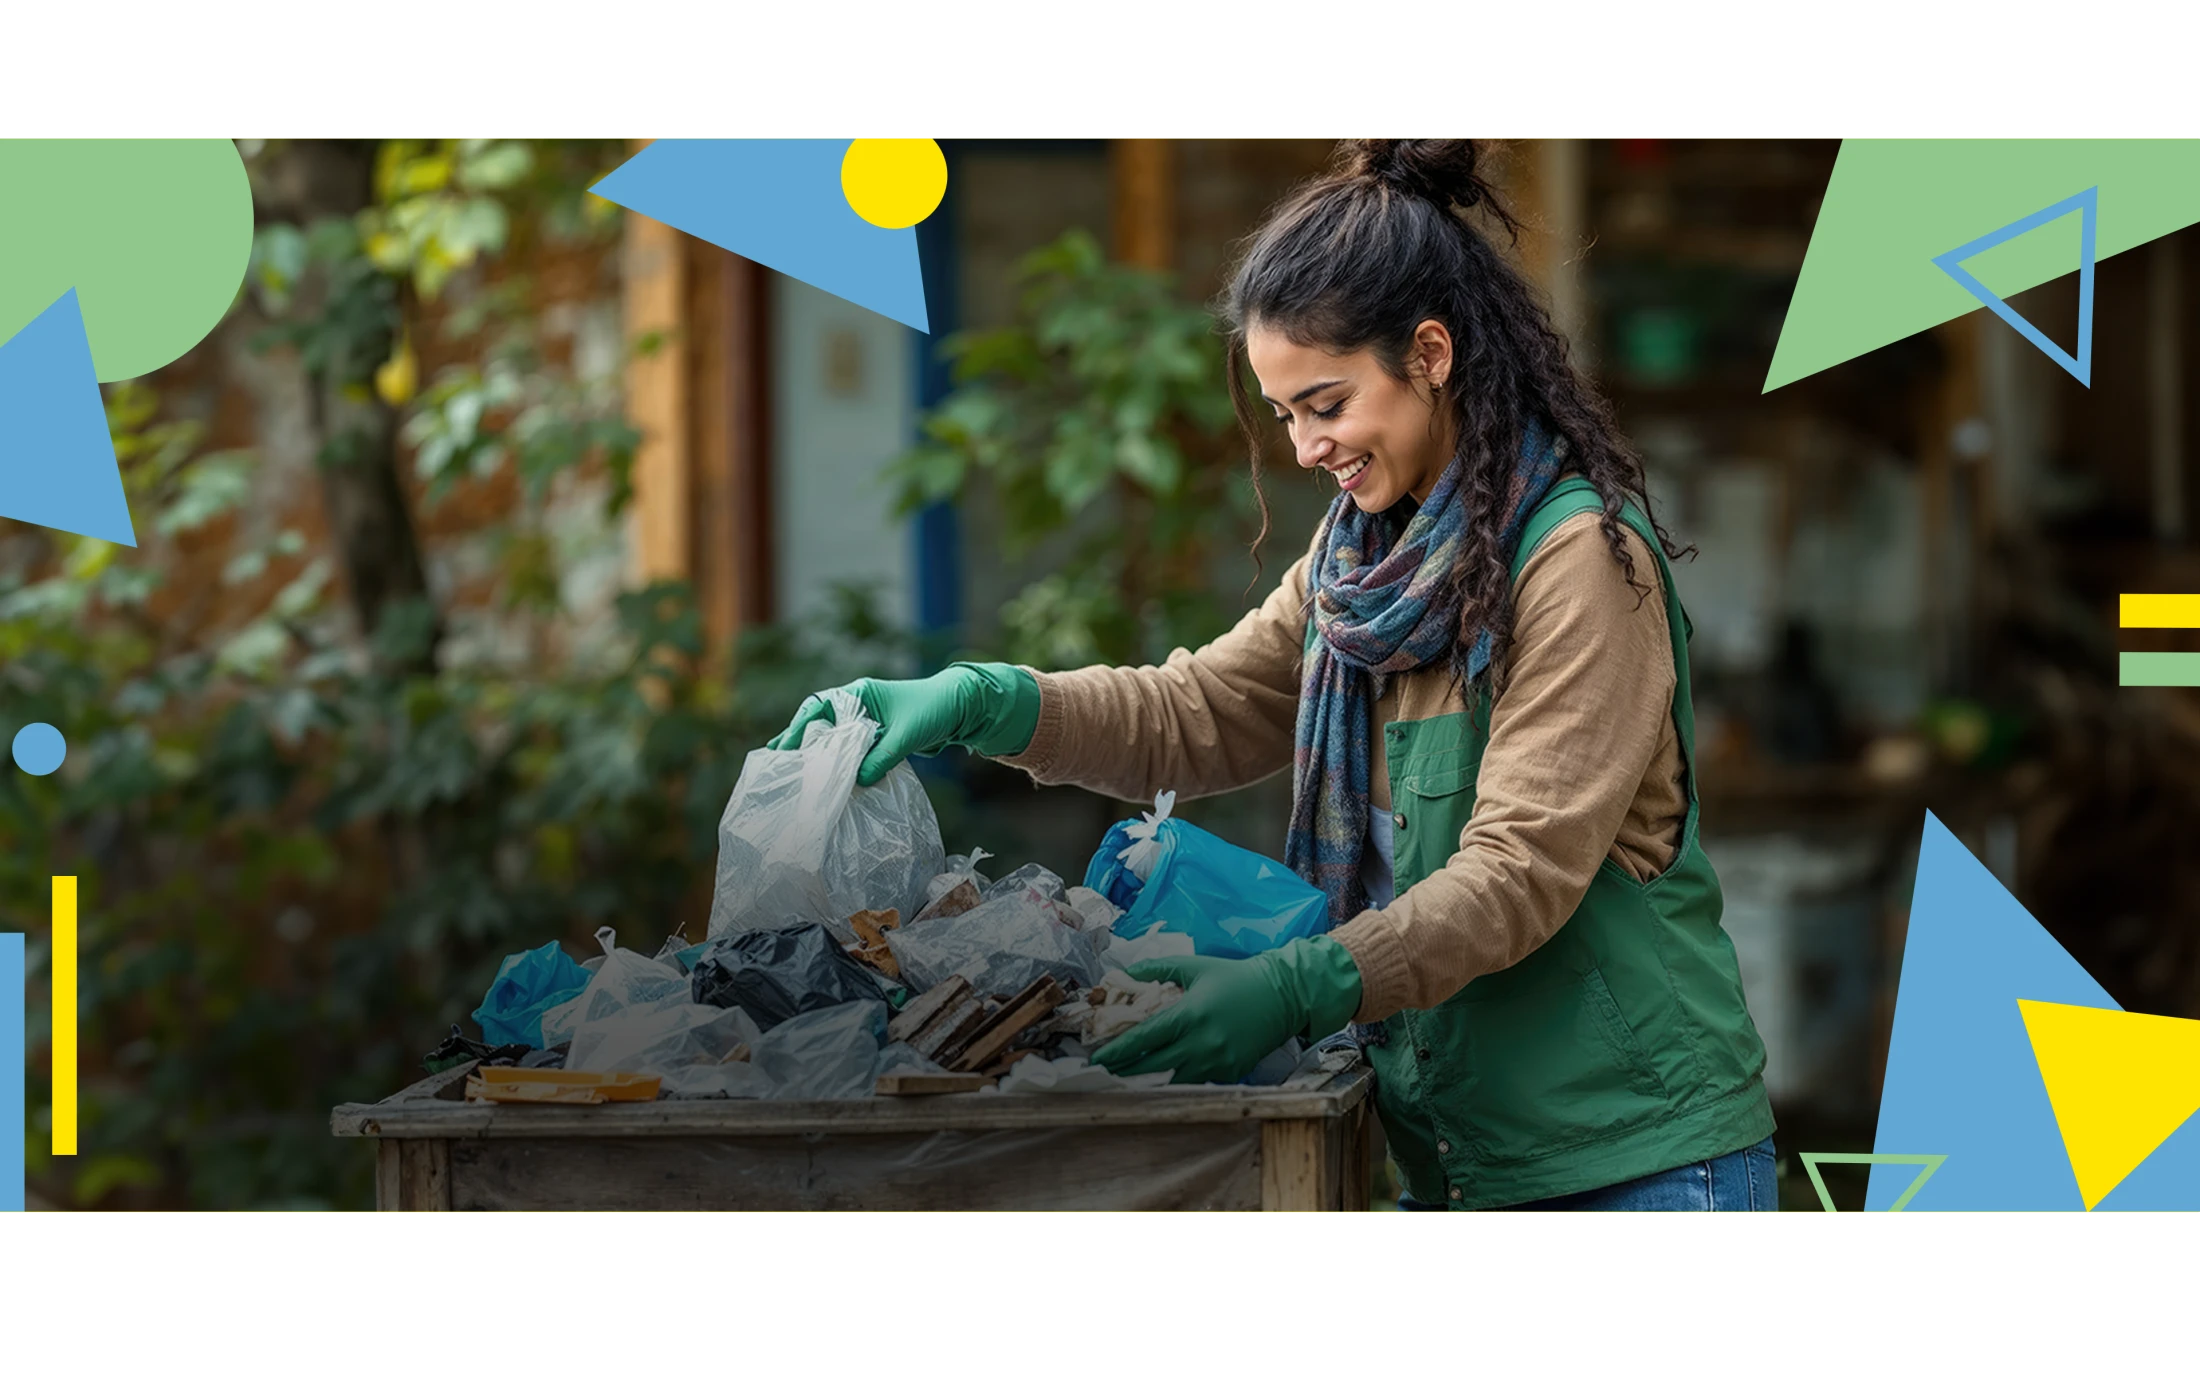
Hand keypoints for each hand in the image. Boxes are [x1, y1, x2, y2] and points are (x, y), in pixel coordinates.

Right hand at [767, 665, 1037, 787]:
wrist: (962, 707)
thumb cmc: (934, 711)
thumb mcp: (906, 736)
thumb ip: (881, 757)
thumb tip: (857, 782)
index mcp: (860, 693)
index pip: (819, 706)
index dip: (800, 727)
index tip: (785, 747)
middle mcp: (858, 703)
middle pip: (819, 720)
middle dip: (798, 739)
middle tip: (775, 760)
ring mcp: (866, 719)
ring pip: (832, 735)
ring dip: (814, 751)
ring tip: (789, 770)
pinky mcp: (875, 735)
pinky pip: (848, 747)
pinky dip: (836, 759)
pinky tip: (824, 775)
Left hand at [1091, 937, 1363, 1085]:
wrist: (1283, 995)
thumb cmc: (1236, 978)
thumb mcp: (1195, 966)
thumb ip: (1158, 969)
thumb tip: (1125, 974)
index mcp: (1191, 1014)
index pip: (1145, 1039)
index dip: (1118, 1051)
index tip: (1097, 1058)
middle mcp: (1203, 1043)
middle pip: (1153, 1066)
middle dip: (1125, 1071)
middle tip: (1103, 1072)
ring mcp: (1218, 1062)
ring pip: (1173, 1080)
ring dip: (1148, 1080)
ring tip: (1125, 1078)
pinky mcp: (1231, 1073)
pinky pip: (1196, 1081)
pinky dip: (1177, 1079)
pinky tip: (1160, 1077)